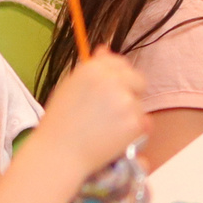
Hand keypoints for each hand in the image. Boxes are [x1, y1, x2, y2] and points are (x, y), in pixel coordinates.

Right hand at [35, 50, 145, 168]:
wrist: (59, 154)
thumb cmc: (60, 122)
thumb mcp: (70, 87)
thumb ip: (93, 69)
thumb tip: (104, 48)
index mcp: (94, 69)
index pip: (120, 63)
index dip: (119, 78)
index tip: (113, 91)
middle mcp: (112, 80)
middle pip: (138, 80)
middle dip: (131, 93)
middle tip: (114, 112)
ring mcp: (126, 101)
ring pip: (139, 104)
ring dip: (129, 115)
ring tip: (106, 129)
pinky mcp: (135, 122)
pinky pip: (143, 123)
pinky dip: (133, 132)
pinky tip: (113, 139)